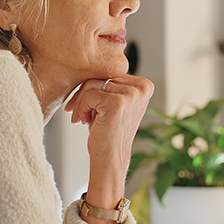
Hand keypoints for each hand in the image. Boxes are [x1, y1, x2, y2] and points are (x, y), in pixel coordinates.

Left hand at [64, 75, 153, 223]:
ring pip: (92, 84)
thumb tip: (88, 64)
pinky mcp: (117, 102)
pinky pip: (88, 94)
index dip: (94, 87)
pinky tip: (86, 122)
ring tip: (84, 119)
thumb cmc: (108, 132)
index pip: (110, 73)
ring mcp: (131, 94)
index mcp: (145, 85)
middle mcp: (142, 88)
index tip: (87, 105)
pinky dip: (81, 108)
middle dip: (84, 94)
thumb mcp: (114, 103)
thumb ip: (110, 84)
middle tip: (79, 113)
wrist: (110, 159)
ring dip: (81, 102)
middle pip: (101, 76)